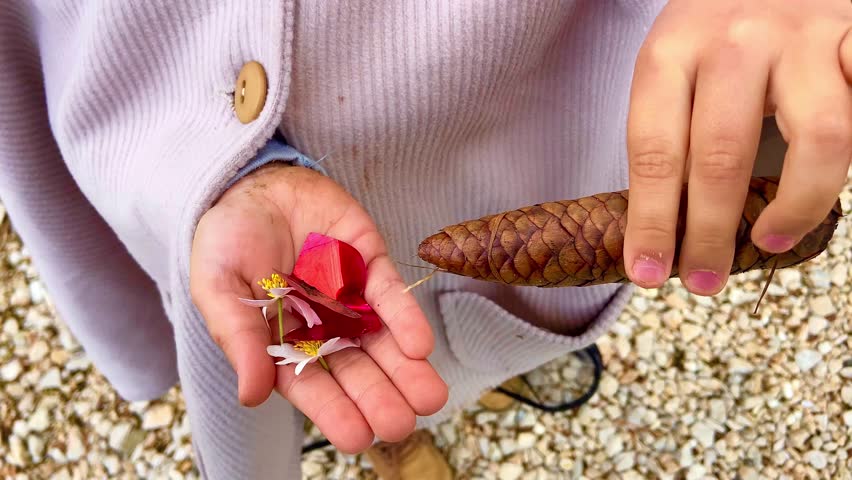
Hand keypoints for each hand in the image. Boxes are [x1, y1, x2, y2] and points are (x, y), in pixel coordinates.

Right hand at [190, 164, 447, 452]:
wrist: (250, 182)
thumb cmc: (227, 240)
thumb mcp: (218, 286)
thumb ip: (237, 337)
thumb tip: (251, 395)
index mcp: (282, 343)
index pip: (311, 385)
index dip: (335, 412)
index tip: (358, 437)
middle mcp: (322, 327)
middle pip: (355, 369)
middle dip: (379, 397)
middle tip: (402, 424)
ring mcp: (349, 296)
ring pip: (381, 340)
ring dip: (406, 368)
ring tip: (429, 396)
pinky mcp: (370, 263)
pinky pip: (390, 293)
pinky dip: (406, 318)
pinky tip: (420, 345)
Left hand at [624, 0, 851, 294]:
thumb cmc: (714, 32)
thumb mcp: (674, 68)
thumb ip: (672, 134)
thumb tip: (665, 233)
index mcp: (671, 52)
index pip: (654, 150)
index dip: (652, 221)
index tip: (649, 272)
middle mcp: (734, 42)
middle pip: (721, 155)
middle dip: (709, 233)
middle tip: (703, 281)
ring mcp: (804, 38)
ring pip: (818, 137)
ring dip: (794, 206)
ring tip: (768, 240)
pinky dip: (851, 161)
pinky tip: (830, 190)